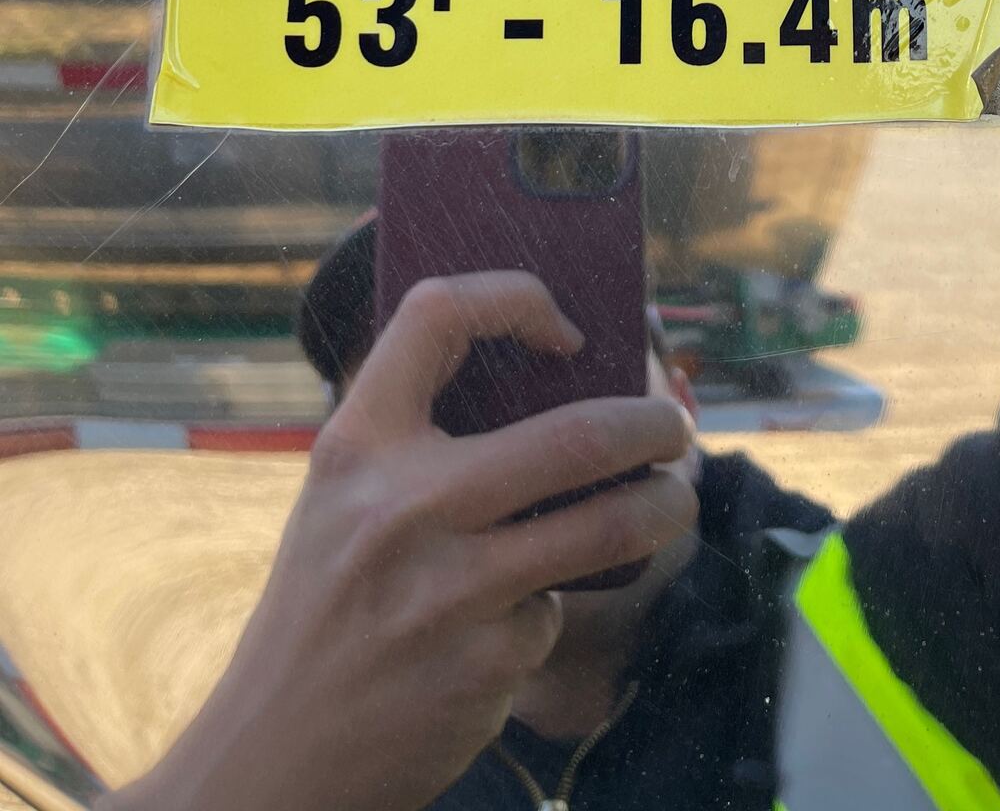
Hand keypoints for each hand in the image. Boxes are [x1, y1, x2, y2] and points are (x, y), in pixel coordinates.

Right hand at [107, 272, 695, 810]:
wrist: (272, 755)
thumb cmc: (324, 605)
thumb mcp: (340, 498)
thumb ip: (416, 440)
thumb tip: (552, 373)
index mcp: (356, 445)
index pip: (437, 314)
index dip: (516, 297)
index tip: (567, 331)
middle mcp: (403, 506)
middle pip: (577, 434)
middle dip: (652, 425)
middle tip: (672, 427)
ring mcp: (450, 589)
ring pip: (609, 524)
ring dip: (664, 508)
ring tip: (672, 501)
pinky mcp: (487, 664)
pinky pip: (556, 611)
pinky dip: (550, 609)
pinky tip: (514, 624)